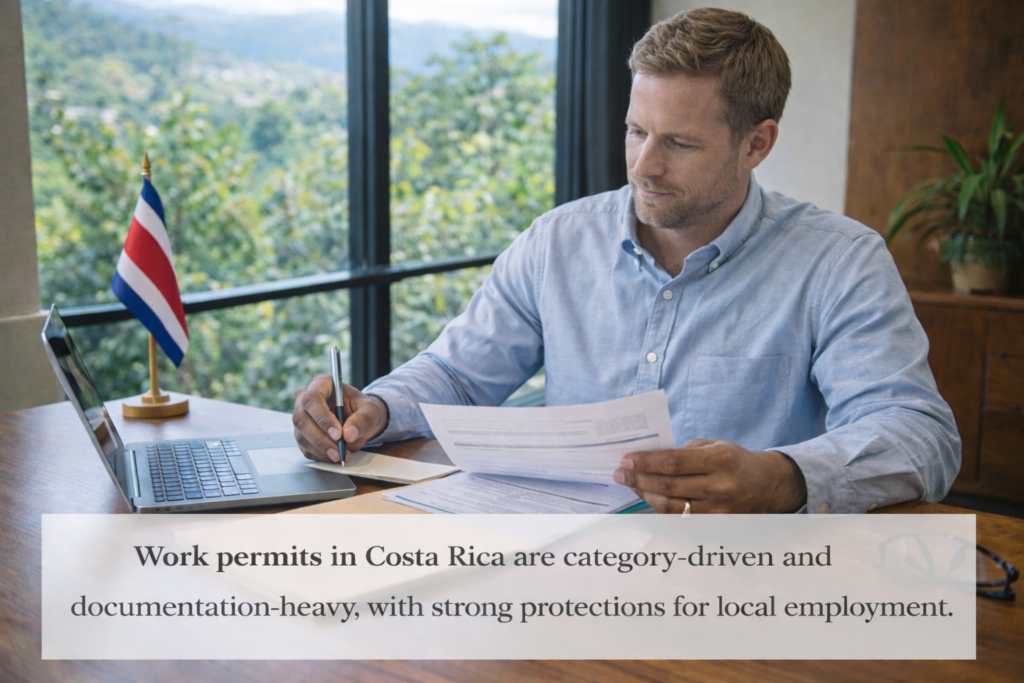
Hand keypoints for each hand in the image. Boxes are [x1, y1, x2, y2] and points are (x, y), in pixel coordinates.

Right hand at [292, 374, 388, 462]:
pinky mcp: (302, 434)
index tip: (337, 434)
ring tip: (340, 456)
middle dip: (320, 438)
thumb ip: (363, 419)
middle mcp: (305, 399)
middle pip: (302, 419)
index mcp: (321, 384)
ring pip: (301, 436)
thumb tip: (349, 434)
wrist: (360, 421)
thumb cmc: (363, 409)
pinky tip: (334, 457)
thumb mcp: (370, 411)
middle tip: (338, 451)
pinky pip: (305, 448)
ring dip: (321, 450)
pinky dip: (320, 455)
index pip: (313, 398)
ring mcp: (301, 417)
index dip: (322, 417)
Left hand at [613, 439, 806, 513]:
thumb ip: (684, 451)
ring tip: (630, 484)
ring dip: (645, 495)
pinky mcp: (716, 526)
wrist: (771, 488)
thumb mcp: (715, 445)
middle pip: (668, 486)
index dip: (645, 462)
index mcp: (720, 460)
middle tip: (619, 472)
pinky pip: (680, 520)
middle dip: (638, 478)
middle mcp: (720, 487)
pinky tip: (649, 497)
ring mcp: (718, 511)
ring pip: (670, 506)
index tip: (625, 459)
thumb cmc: (736, 461)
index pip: (673, 462)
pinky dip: (660, 509)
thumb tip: (648, 458)